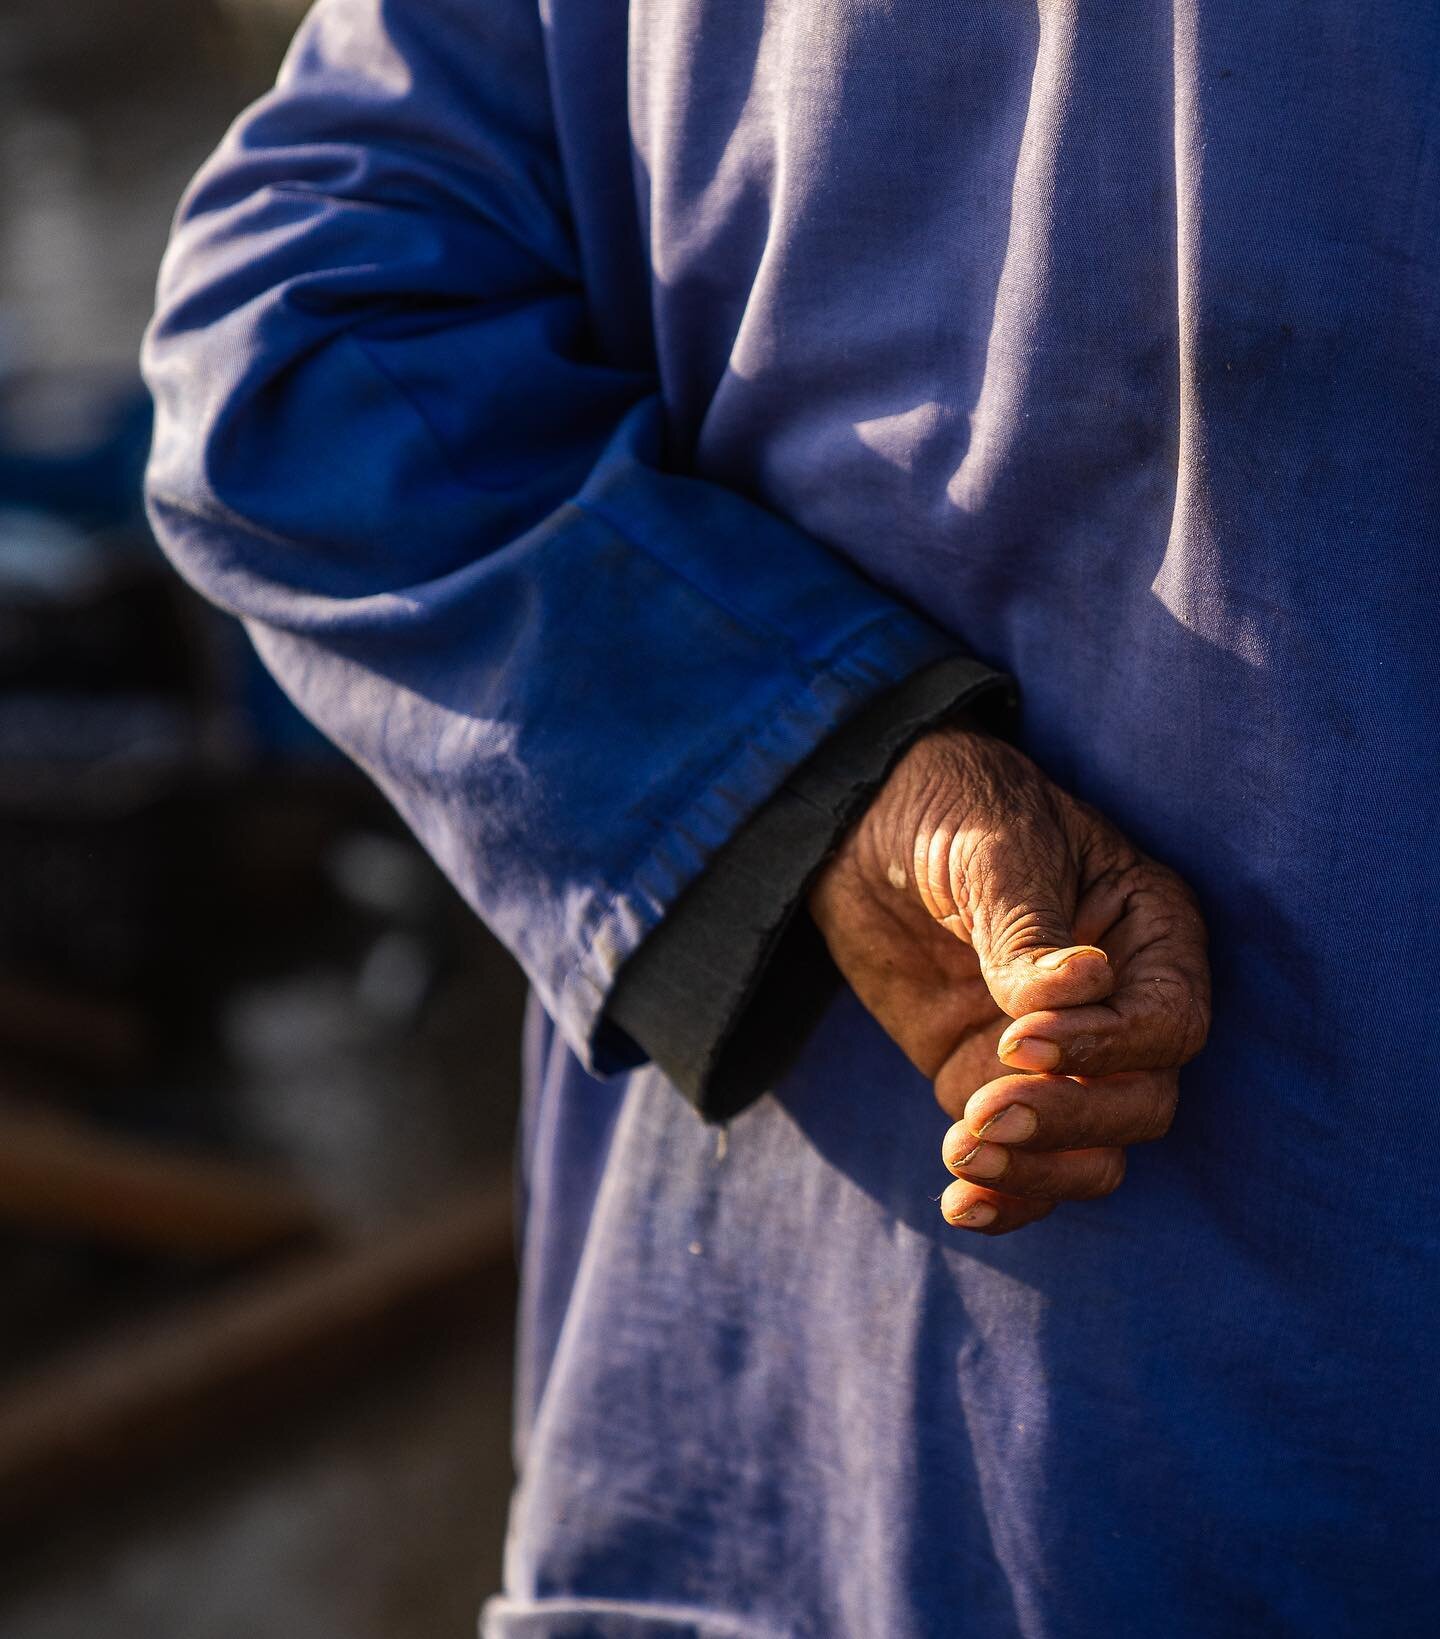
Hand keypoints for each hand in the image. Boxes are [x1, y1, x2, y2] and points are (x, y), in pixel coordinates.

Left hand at [806, 724, 1209, 1233]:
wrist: (859, 820)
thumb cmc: (949, 804)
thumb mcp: (993, 845)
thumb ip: (1027, 925)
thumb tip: (1084, 988)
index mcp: (1147, 929)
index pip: (1170, 1022)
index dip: (1106, 1048)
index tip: (1020, 1040)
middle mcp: (1120, 1001)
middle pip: (1143, 1102)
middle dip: (1068, 1122)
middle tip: (980, 1114)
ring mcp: (1060, 1054)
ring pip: (1095, 1150)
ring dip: (1037, 1170)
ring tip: (961, 1155)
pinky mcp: (992, 1081)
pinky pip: (1027, 1163)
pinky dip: (1005, 1196)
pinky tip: (960, 1203)